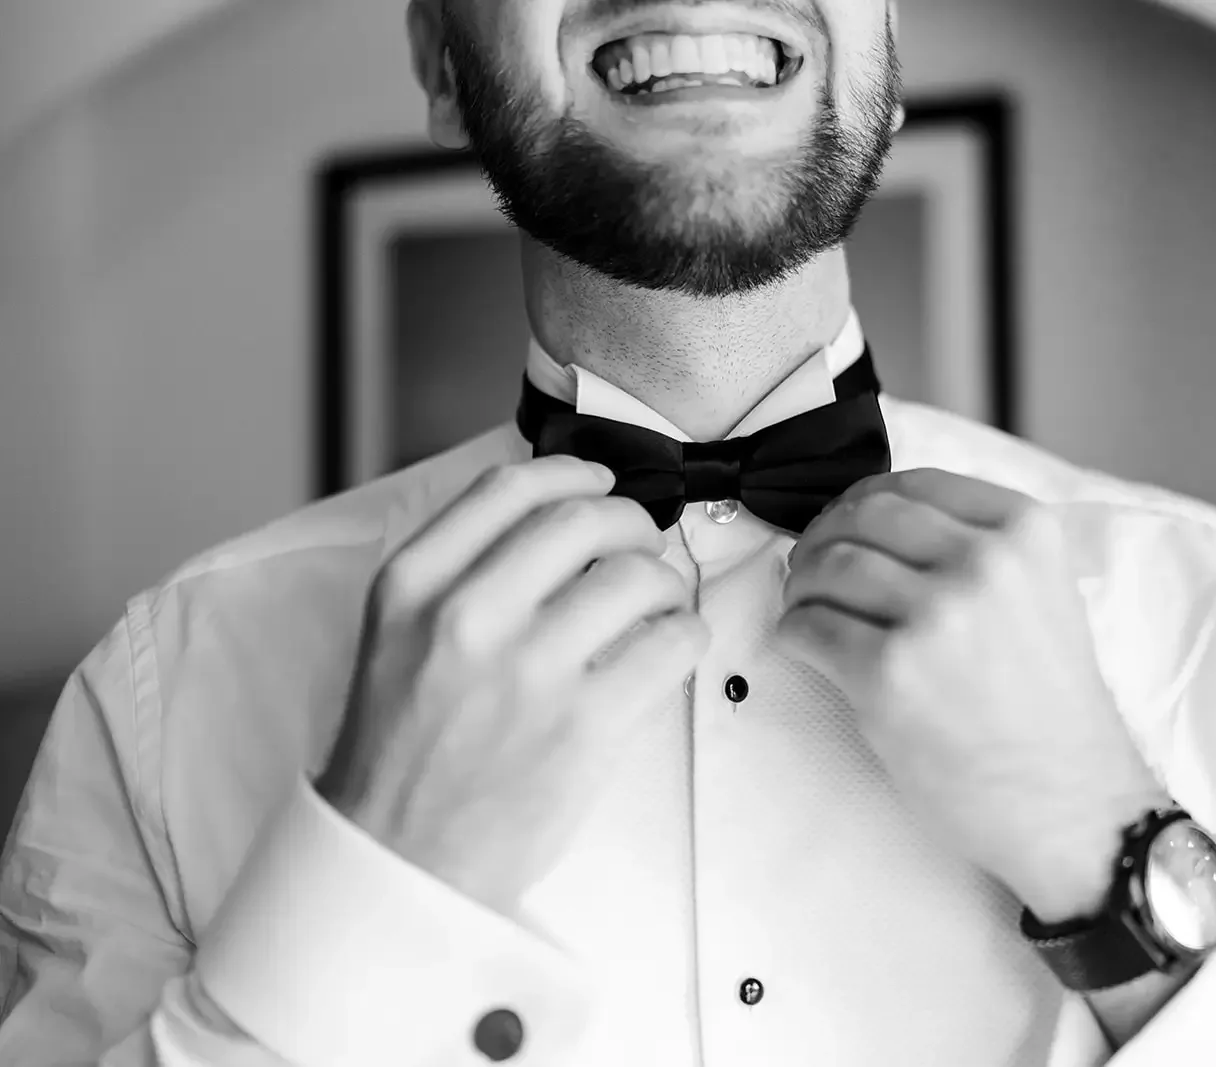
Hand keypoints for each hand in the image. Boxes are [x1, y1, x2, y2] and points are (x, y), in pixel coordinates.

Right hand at [317, 456, 709, 914]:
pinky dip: (687, 633)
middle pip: (583, 518)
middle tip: (640, 544)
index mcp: (412, 586)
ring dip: (663, 581)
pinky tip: (671, 646)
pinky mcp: (585, 724)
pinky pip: (672, 642)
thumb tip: (562, 514)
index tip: (598, 481)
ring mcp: (529, 670)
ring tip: (656, 606)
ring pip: (637, 576)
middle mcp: (467, 616)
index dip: (571, 472)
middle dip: (631, 521)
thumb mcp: (399, 637)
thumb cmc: (408, 749)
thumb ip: (461, 572)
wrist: (401, 858)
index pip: (509, 489)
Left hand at [775, 469, 1166, 921]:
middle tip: (812, 569)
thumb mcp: (1041, 597)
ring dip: (803, 586)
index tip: (847, 525)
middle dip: (825, 538)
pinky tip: (809, 646)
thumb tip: (872, 523)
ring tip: (809, 609)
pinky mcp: (888, 674)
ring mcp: (935, 617)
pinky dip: (794, 632)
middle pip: (864, 517)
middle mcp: (983, 562)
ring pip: (828, 566)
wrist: (1073, 807)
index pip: (914, 484)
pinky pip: (808, 627)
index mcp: (1025, 532)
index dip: (864, 502)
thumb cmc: (1052, 713)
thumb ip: (977, 550)